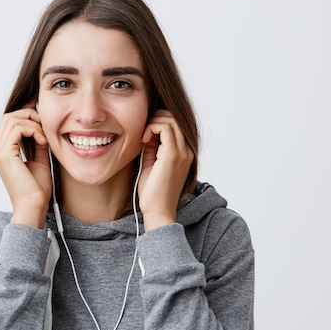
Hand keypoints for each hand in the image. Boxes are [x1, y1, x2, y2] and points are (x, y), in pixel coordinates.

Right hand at [0, 104, 51, 228]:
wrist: (33, 207)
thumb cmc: (37, 190)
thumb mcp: (40, 161)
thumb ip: (39, 145)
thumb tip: (43, 130)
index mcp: (5, 152)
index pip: (10, 123)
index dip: (27, 116)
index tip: (44, 123)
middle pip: (8, 117)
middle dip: (29, 115)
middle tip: (45, 126)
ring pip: (11, 119)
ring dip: (32, 123)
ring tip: (45, 136)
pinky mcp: (5, 155)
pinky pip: (17, 129)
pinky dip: (32, 130)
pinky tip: (42, 141)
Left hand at [138, 109, 193, 230]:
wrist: (158, 211)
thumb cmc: (153, 192)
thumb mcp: (152, 163)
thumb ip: (153, 147)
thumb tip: (148, 131)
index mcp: (185, 153)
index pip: (177, 125)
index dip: (159, 123)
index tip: (144, 135)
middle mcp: (187, 151)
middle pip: (175, 118)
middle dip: (156, 118)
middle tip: (142, 132)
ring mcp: (182, 152)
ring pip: (171, 120)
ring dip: (153, 122)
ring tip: (142, 137)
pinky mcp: (172, 154)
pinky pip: (165, 127)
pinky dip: (152, 127)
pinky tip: (143, 139)